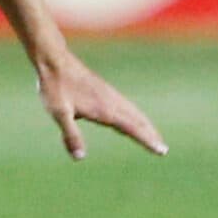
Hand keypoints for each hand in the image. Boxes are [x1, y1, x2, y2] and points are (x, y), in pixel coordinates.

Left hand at [36, 49, 166, 160]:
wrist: (54, 60)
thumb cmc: (55, 87)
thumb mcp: (59, 113)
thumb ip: (71, 135)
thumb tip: (80, 157)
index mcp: (104, 110)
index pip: (132, 128)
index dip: (147, 140)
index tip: (162, 150)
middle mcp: (111, 102)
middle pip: (137, 120)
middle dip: (151, 134)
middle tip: (163, 148)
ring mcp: (108, 94)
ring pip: (133, 111)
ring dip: (144, 124)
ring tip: (153, 134)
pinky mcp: (102, 89)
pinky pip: (124, 105)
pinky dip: (134, 114)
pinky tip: (130, 116)